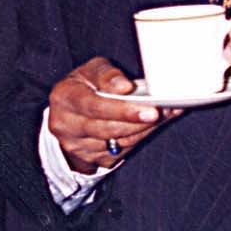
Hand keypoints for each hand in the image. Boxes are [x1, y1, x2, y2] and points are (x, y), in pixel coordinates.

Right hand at [48, 57, 172, 172]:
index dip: (123, 109)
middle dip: (139, 122)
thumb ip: (107, 75)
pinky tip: (155, 125)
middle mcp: (66, 125)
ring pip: (118, 143)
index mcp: (64, 98)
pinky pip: (123, 151)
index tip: (150, 109)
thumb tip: (124, 87)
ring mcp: (78, 146)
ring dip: (145, 130)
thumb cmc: (85, 86)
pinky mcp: (92, 159)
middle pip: (108, 129)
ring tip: (166, 114)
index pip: (95, 106)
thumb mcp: (91, 71)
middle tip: (164, 112)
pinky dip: (141, 137)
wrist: (69, 112)